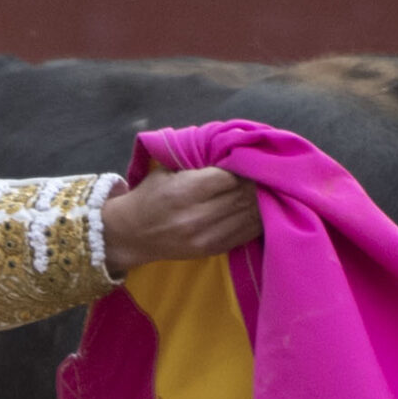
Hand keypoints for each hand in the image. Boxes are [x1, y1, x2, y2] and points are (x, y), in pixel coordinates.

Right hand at [101, 168, 261, 274]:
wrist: (130, 235)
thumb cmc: (149, 196)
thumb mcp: (166, 170)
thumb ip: (197, 160)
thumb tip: (233, 148)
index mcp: (185, 191)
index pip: (229, 177)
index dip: (245, 167)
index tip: (251, 159)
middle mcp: (197, 216)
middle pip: (242, 196)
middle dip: (257, 182)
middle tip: (265, 171)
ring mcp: (206, 236)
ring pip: (248, 215)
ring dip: (262, 200)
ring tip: (268, 187)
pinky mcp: (212, 250)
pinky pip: (245, 234)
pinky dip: (257, 219)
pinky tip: (262, 208)